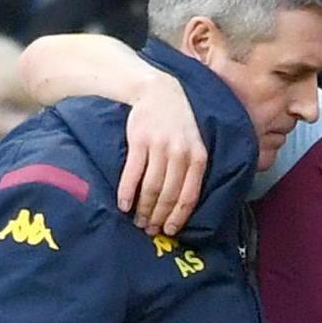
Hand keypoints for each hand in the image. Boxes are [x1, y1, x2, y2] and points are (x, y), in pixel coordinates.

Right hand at [119, 72, 207, 236]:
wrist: (157, 90)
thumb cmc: (177, 123)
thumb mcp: (195, 143)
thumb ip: (192, 169)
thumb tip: (185, 205)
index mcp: (198, 157)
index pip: (189, 195)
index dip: (178, 217)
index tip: (170, 231)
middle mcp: (180, 153)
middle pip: (169, 194)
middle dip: (158, 216)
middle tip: (150, 230)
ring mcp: (159, 146)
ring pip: (152, 187)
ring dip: (143, 208)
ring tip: (138, 221)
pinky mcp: (139, 140)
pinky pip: (133, 173)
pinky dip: (127, 192)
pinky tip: (124, 205)